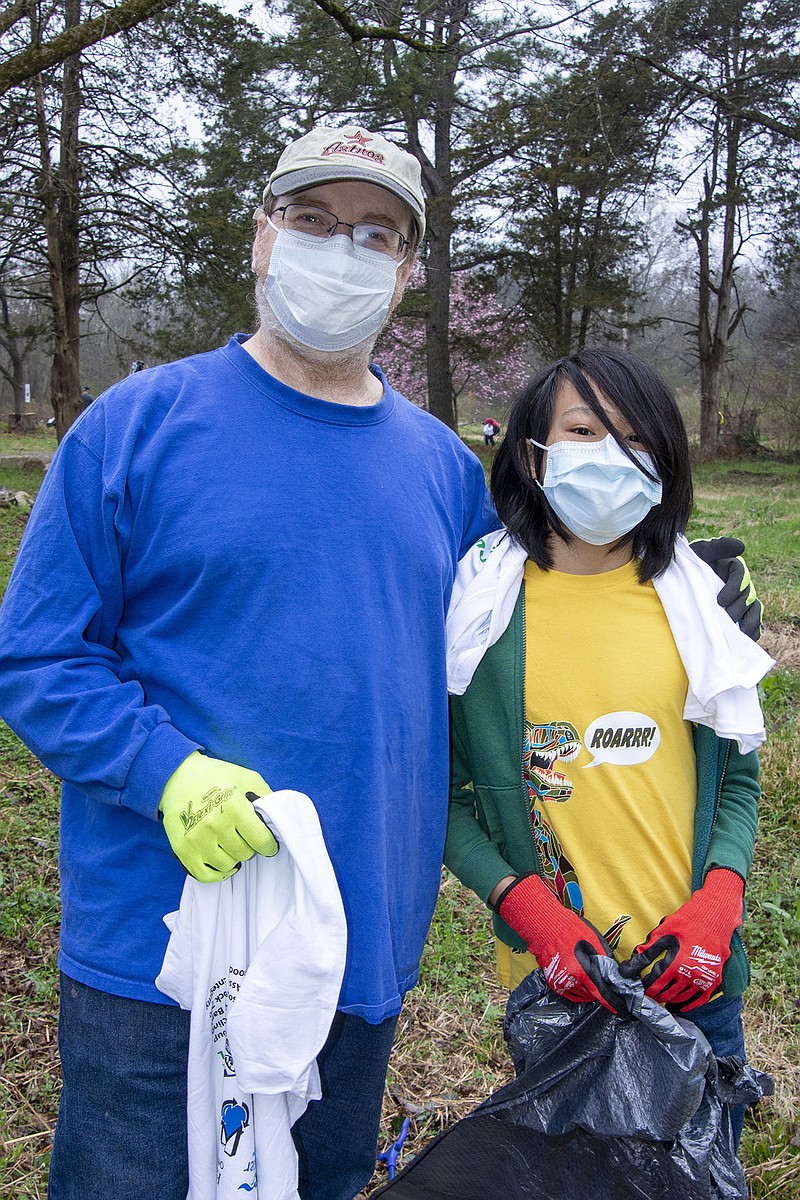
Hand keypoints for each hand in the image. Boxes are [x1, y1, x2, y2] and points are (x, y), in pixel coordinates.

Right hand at [159, 751, 277, 881]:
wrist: (178, 776)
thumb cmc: (217, 777)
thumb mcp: (248, 778)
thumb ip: (267, 799)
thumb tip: (280, 820)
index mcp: (234, 807)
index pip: (261, 841)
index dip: (269, 844)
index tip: (268, 843)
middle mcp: (215, 825)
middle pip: (245, 854)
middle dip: (249, 846)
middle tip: (244, 836)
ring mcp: (197, 840)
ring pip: (228, 865)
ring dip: (233, 857)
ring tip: (231, 843)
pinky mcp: (182, 850)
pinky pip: (205, 876)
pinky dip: (218, 873)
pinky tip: (223, 861)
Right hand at [495, 873, 617, 1010]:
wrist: (546, 927)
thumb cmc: (571, 930)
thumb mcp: (595, 940)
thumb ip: (606, 959)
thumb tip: (615, 973)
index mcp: (583, 970)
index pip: (602, 994)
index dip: (614, 1003)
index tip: (622, 1010)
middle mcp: (571, 980)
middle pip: (592, 995)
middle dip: (599, 989)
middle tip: (600, 976)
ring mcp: (560, 983)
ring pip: (581, 995)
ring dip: (587, 989)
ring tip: (586, 972)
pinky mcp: (553, 983)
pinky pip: (570, 993)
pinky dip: (577, 988)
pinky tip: (577, 975)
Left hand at [622, 868, 743, 1012]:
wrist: (714, 918)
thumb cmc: (687, 922)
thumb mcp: (664, 932)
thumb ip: (649, 948)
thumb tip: (634, 959)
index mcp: (675, 963)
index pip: (656, 983)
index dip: (646, 988)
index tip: (640, 991)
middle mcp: (690, 975)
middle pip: (668, 994)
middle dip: (656, 995)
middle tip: (649, 996)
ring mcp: (703, 979)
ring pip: (682, 998)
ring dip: (670, 1001)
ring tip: (661, 1000)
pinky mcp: (713, 980)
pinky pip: (699, 1000)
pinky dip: (688, 1005)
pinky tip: (679, 1006)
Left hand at [689, 536, 761, 640]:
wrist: (677, 582)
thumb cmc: (689, 564)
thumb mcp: (700, 552)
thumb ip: (718, 547)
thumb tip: (741, 547)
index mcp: (733, 568)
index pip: (740, 576)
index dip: (733, 588)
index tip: (719, 601)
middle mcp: (741, 585)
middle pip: (747, 597)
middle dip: (737, 609)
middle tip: (724, 618)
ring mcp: (741, 601)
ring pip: (754, 611)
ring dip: (749, 622)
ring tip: (738, 633)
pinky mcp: (739, 616)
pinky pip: (752, 624)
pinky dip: (751, 632)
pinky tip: (744, 639)